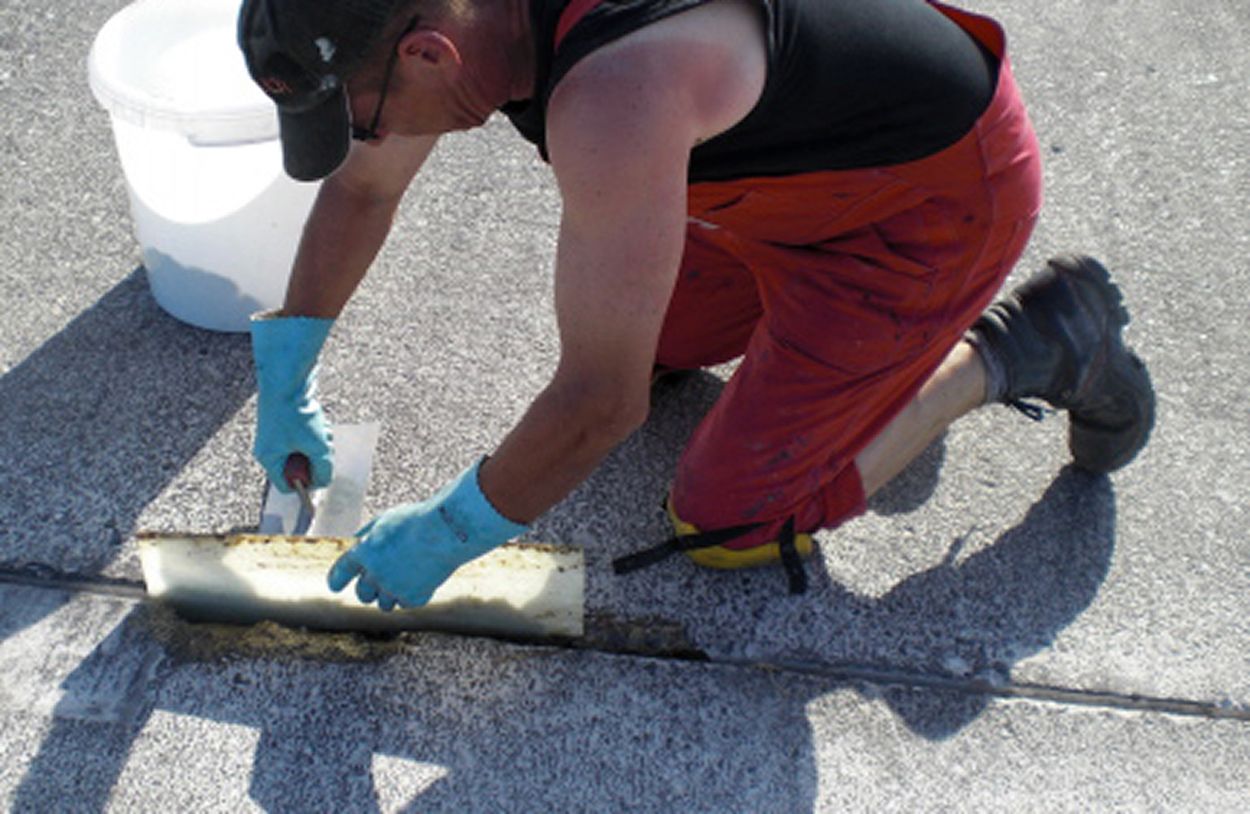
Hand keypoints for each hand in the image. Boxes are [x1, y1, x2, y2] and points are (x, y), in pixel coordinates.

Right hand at [250, 312, 334, 490]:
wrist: (286, 377)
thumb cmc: (295, 412)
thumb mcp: (317, 447)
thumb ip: (324, 469)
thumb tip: (325, 481)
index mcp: (269, 458)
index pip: (286, 485)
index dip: (306, 484)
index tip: (322, 474)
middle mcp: (269, 446)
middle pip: (299, 465)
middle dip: (315, 457)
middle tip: (323, 446)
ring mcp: (277, 432)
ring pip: (306, 447)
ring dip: (318, 441)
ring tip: (320, 428)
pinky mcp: (287, 418)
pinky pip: (306, 432)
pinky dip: (316, 428)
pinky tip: (319, 417)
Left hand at [327, 459, 527, 609]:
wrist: (446, 531)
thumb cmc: (417, 520)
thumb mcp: (386, 519)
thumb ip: (368, 533)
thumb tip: (357, 541)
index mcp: (364, 553)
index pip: (340, 573)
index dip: (335, 580)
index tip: (334, 586)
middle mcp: (375, 574)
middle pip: (362, 593)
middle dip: (368, 588)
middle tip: (380, 580)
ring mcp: (394, 589)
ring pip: (384, 604)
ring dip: (389, 594)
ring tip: (404, 579)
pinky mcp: (414, 598)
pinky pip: (406, 603)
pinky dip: (412, 594)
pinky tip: (422, 579)